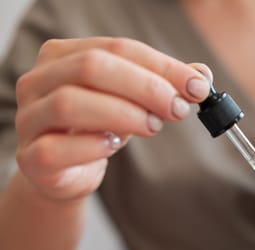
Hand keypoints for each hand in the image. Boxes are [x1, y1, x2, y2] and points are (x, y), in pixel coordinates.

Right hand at [15, 37, 212, 201]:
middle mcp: (39, 80)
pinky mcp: (30, 157)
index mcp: (64, 55)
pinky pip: (57, 147)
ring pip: (71, 103)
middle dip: (146, 87)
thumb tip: (202, 76)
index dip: (163, 66)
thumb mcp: (132, 102)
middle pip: (92, 68)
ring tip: (153, 126)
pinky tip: (114, 145)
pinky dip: (93, 146)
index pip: (118, 48)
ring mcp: (29, 117)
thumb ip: (163, 86)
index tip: (198, 86)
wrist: (64, 172)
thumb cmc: (97, 129)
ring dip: (123, 114)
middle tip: (178, 109)